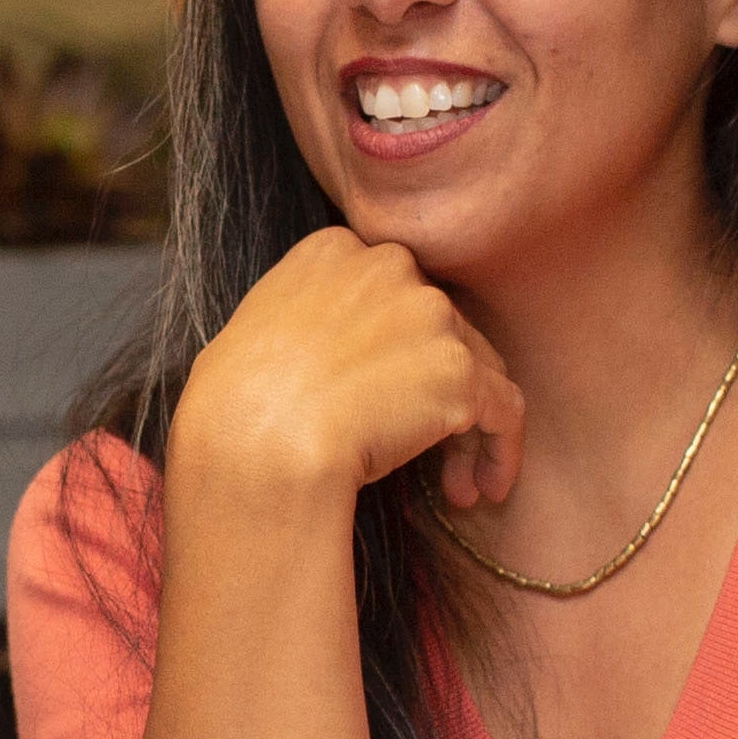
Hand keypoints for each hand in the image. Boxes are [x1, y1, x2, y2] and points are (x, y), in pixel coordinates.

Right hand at [169, 225, 524, 517]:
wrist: (255, 442)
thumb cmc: (233, 405)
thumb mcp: (255, 330)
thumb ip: (303, 318)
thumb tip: (322, 357)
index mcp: (334, 250)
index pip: (391, 293)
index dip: (398, 349)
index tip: (388, 396)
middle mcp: (390, 267)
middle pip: (440, 327)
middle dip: (436, 389)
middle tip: (425, 447)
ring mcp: (430, 315)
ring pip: (477, 369)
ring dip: (466, 429)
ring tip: (456, 486)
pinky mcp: (459, 371)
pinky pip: (504, 411)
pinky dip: (501, 451)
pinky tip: (485, 488)